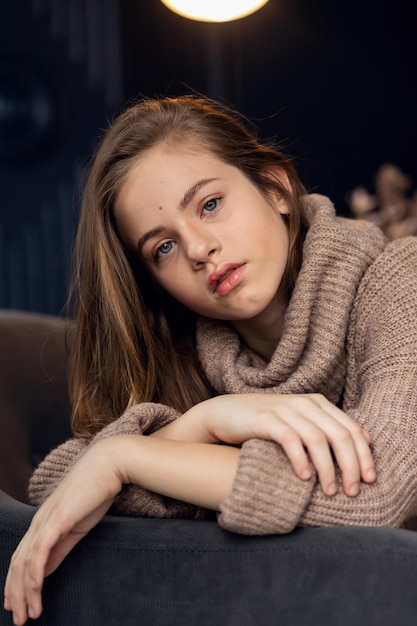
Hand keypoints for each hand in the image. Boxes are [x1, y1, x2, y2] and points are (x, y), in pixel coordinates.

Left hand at [3, 439, 122, 625]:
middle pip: (17, 563)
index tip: (17, 605)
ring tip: (29, 614)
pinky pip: (40, 551)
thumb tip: (47, 568)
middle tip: (18, 619)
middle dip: (16, 594)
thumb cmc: (96, 490)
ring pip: (25, 561)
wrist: (108, 464)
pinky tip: (37, 590)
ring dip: (24, 591)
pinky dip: (35, 573)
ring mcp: (46, 519)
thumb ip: (61, 546)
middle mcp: (39, 521)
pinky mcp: (57, 518)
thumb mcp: (77, 525)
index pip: (21, 557)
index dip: (15, 583)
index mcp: (43, 522)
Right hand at [155, 393, 375, 497]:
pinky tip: (304, 478)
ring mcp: (285, 409)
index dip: (364, 455)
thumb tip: (363, 443)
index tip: (370, 480)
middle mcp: (304, 403)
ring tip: (330, 491)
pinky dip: (301, 460)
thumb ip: (327, 429)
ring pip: (318, 439)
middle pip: (340, 435)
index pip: (352, 429)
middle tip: (353, 492)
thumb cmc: (266, 424)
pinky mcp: (265, 419)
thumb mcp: (300, 423)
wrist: (225, 414)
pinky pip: (290, 440)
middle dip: (351, 466)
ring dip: (328, 469)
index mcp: (318, 403)